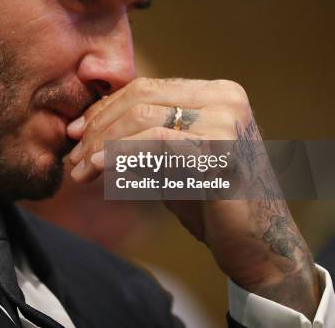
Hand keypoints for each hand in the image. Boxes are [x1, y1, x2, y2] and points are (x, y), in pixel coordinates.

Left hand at [66, 77, 320, 319]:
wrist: (259, 246)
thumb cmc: (209, 202)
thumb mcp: (169, 159)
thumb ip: (139, 136)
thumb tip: (83, 127)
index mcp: (216, 92)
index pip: (146, 88)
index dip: (105, 109)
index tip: (76, 132)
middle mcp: (225, 98)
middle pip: (141, 99)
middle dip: (99, 127)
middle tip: (75, 154)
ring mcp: (227, 121)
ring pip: (143, 118)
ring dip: (103, 144)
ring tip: (80, 169)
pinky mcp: (222, 150)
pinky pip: (156, 144)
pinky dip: (121, 155)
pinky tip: (100, 170)